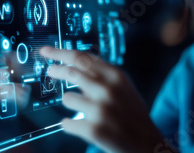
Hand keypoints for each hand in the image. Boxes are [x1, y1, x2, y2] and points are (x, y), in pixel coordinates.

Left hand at [40, 46, 163, 152]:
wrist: (147, 142)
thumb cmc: (132, 113)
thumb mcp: (123, 86)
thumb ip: (102, 73)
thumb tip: (74, 62)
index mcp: (115, 75)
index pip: (81, 57)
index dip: (60, 52)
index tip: (46, 51)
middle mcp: (107, 89)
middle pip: (71, 72)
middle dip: (56, 70)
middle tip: (51, 71)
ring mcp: (100, 110)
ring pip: (67, 98)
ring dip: (71, 103)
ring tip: (84, 109)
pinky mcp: (93, 130)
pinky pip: (67, 123)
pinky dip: (70, 124)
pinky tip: (80, 126)